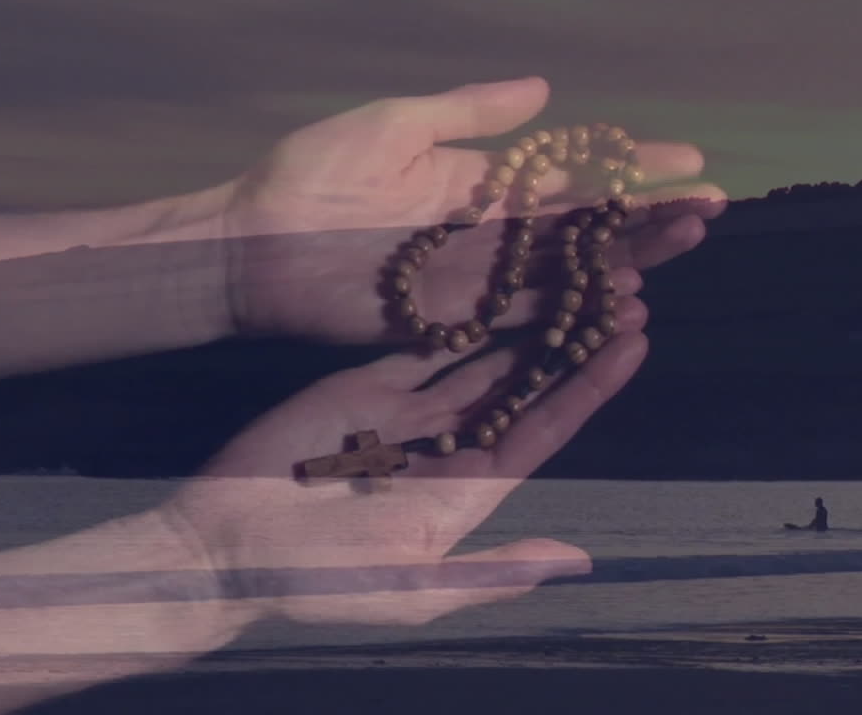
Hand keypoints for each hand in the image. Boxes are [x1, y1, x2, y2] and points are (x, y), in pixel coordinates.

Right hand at [160, 293, 649, 627]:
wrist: (227, 544)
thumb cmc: (315, 578)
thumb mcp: (409, 586)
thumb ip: (491, 570)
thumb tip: (577, 559)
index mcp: (464, 494)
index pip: (542, 432)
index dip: (589, 389)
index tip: (634, 342)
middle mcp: (444, 447)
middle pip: (522, 389)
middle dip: (570, 344)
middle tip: (623, 292)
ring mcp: (404, 413)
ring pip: (479, 361)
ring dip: (526, 322)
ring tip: (573, 276)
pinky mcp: (364, 385)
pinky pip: (422, 347)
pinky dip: (460, 317)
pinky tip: (499, 281)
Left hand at [219, 76, 725, 342]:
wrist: (251, 243)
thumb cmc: (312, 175)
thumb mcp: (395, 125)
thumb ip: (469, 113)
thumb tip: (545, 90)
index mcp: (474, 182)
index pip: (566, 174)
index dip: (627, 167)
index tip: (688, 159)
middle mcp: (482, 234)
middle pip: (577, 229)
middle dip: (642, 218)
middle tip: (708, 211)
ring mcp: (467, 279)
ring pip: (559, 273)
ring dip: (621, 262)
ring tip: (682, 249)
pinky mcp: (445, 319)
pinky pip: (516, 317)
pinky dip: (566, 311)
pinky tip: (615, 302)